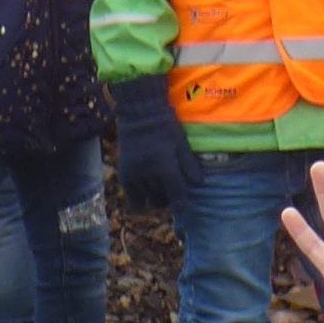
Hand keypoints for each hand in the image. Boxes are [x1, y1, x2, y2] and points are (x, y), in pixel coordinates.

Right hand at [109, 75, 199, 208]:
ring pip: (147, 200)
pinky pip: (132, 197)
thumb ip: (189, 165)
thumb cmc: (166, 127)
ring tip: (162, 190)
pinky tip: (149, 191)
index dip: (181, 204)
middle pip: (161, 199)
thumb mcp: (182, 144)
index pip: (176, 194)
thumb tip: (199, 183)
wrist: (140, 116)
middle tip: (175, 192)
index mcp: (164, 165)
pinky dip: (142, 198)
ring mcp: (133, 175)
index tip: (184, 206)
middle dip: (170, 199)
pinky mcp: (124, 174)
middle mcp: (147, 173)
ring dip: (156, 198)